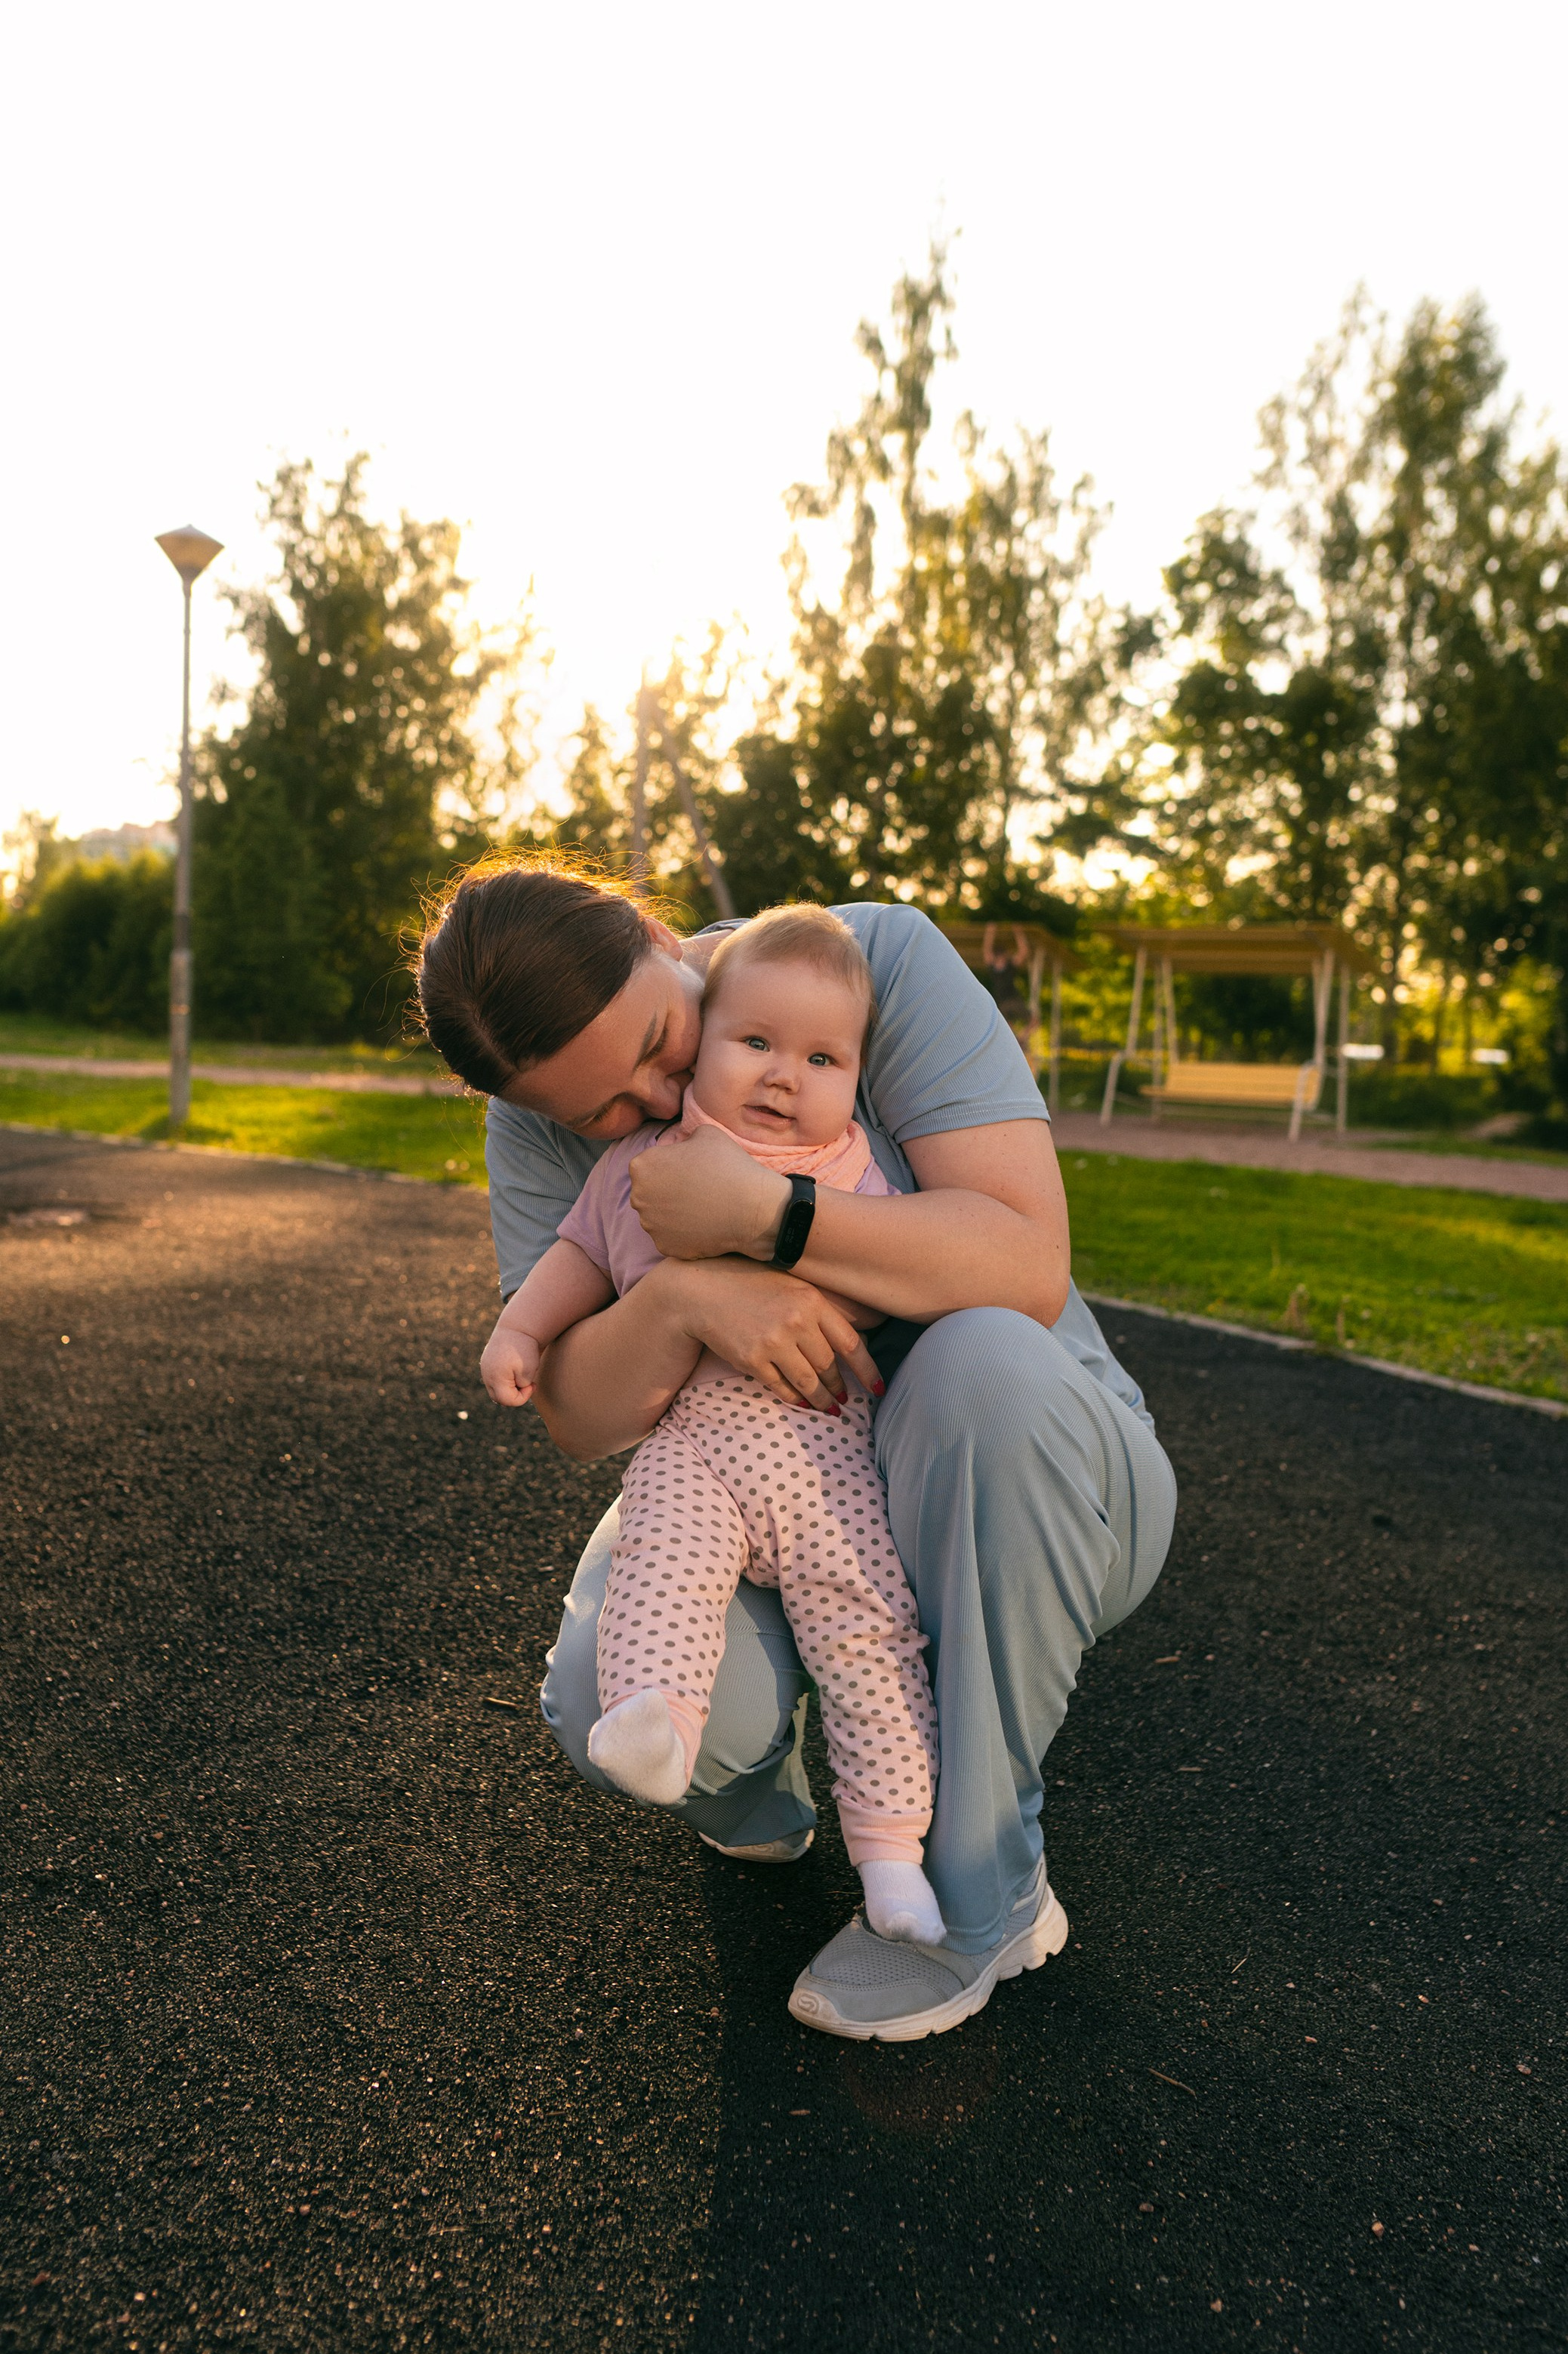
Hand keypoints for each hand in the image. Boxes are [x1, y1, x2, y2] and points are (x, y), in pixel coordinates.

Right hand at [481, 1323, 541, 1406]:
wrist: (518, 1326)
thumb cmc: (525, 1349)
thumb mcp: (528, 1372)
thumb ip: (520, 1387)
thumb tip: (514, 1389)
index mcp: (495, 1377)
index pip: (507, 1401)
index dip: (522, 1398)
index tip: (532, 1385)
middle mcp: (486, 1374)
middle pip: (498, 1397)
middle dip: (514, 1395)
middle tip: (528, 1384)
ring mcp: (485, 1368)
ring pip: (495, 1389)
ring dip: (509, 1389)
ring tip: (522, 1377)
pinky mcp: (487, 1362)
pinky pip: (494, 1379)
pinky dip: (504, 1380)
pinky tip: (516, 1371)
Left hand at [629, 1124, 787, 1262]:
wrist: (751, 1208)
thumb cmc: (728, 1166)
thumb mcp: (705, 1133)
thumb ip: (684, 1138)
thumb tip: (682, 1148)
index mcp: (642, 1166)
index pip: (648, 1165)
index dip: (669, 1166)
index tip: (688, 1169)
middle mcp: (638, 1197)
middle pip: (649, 1193)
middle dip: (666, 1191)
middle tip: (694, 1190)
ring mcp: (650, 1226)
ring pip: (657, 1217)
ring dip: (673, 1213)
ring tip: (700, 1208)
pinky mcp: (665, 1247)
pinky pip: (670, 1238)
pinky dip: (683, 1234)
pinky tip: (702, 1225)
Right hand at [656, 1256, 884, 1413]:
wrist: (701, 1290)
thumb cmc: (750, 1286)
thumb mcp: (791, 1287)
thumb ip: (819, 1310)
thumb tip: (852, 1342)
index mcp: (812, 1300)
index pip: (851, 1344)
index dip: (868, 1371)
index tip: (878, 1389)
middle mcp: (796, 1321)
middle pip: (830, 1366)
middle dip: (840, 1387)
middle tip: (846, 1399)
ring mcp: (773, 1342)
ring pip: (808, 1382)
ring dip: (821, 1399)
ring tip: (829, 1408)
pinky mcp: (752, 1359)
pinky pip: (781, 1387)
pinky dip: (794, 1398)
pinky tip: (801, 1403)